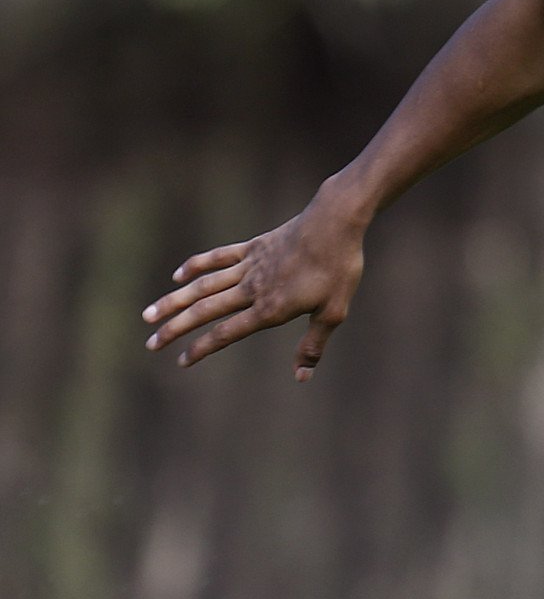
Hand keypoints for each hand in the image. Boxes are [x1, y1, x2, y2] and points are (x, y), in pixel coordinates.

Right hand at [143, 181, 366, 380]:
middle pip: (204, 311)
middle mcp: (252, 289)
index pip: (226, 333)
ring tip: (149, 313)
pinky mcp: (253, 247)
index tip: (181, 361)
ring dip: (174, 300)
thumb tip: (301, 377)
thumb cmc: (338, 269)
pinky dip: (196, 266)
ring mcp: (249, 266)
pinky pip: (218, 258)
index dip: (201, 349)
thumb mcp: (333, 313)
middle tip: (150, 343)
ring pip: (202, 286)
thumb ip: (313, 345)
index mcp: (269, 309)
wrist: (334, 222)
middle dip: (175, 329)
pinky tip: (178, 276)